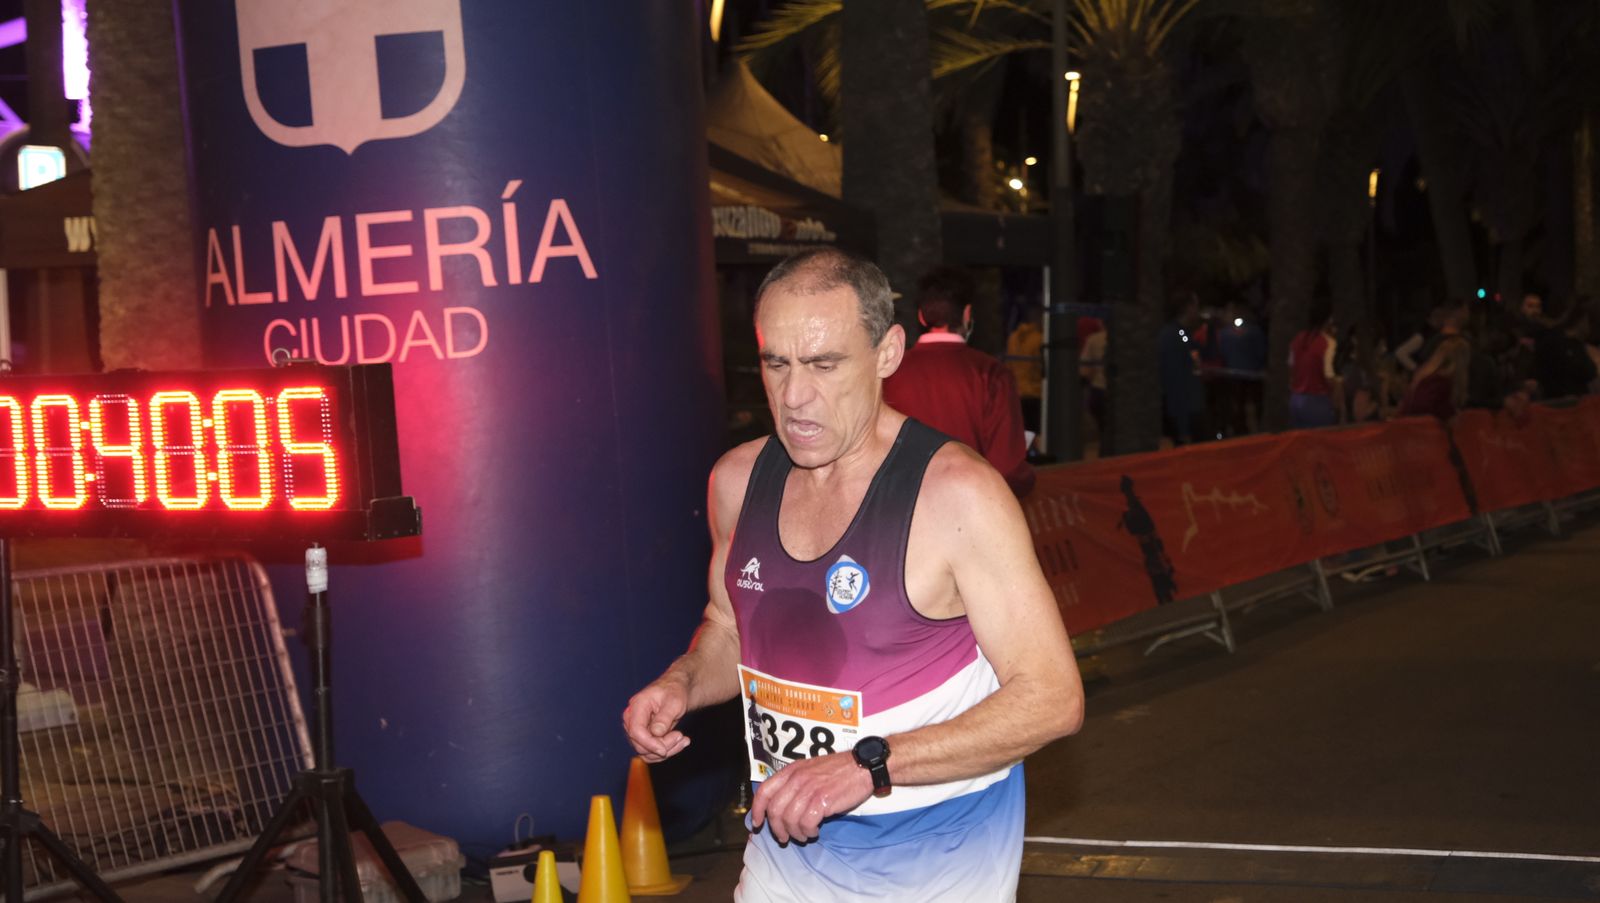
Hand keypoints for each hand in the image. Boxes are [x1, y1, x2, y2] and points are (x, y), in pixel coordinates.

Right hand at [622, 676, 691, 762]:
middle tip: (681, 737)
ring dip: (667, 751)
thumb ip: (664, 717)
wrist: (677, 690)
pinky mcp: (644, 737)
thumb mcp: (674, 701)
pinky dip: (666, 751)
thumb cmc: (675, 691)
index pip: (636, 731)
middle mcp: (632, 720)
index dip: (650, 743)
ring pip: (646, 752)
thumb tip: (656, 733)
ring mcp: (637, 730)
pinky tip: (680, 742)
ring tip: (684, 740)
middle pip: (640, 745)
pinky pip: (651, 753)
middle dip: (662, 746)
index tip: (665, 750)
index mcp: (636, 706)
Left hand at [748, 752, 874, 843]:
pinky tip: (815, 830)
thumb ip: (794, 783)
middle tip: (785, 837)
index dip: (757, 810)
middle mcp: (797, 779)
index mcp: (791, 770)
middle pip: (775, 810)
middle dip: (777, 829)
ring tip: (804, 835)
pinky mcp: (822, 800)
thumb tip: (780, 806)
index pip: (764, 791)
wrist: (863, 766)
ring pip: (789, 819)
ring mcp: (809, 789)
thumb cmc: (838, 770)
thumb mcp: (810, 769)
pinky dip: (808, 831)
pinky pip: (806, 823)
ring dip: (795, 833)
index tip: (758, 824)